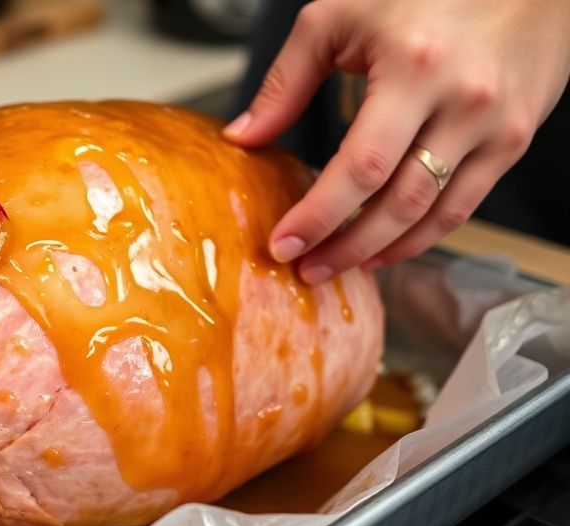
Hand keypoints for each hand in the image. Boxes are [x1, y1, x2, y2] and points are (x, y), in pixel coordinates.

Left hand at [224, 0, 569, 283]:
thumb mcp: (341, 17)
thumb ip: (287, 80)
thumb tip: (244, 137)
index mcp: (414, 69)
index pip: (360, 166)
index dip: (319, 214)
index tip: (283, 243)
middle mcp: (462, 103)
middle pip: (399, 201)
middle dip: (346, 246)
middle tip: (306, 269)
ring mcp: (495, 128)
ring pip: (434, 215)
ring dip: (382, 250)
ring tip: (338, 266)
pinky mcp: (514, 142)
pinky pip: (462, 207)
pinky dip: (421, 236)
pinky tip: (385, 248)